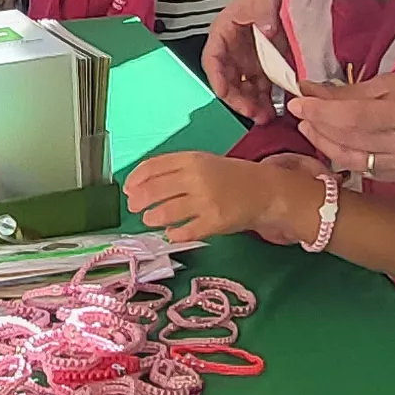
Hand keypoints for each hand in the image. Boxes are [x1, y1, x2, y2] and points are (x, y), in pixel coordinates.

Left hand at [124, 151, 312, 245]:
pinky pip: (184, 232)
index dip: (135, 179)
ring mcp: (206, 201)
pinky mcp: (214, 222)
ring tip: (151, 220)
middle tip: (135, 208)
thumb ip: (175, 169)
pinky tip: (172, 233)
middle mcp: (197, 178)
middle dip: (138, 201)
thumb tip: (139, 185)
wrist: (266, 191)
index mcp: (192, 159)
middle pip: (154, 190)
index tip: (128, 188)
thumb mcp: (203, 163)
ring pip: (165, 212)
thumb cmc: (230, 177)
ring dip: (152, 218)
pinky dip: (173, 234)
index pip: (152, 167)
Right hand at [199, 0, 286, 122]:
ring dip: (255, 104)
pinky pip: (265, 84)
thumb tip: (266, 29)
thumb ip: (265, 10)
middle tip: (255, 115)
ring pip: (246, 87)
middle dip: (239, 100)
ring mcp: (250, 58)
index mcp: (223, 32)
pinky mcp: (267, 62)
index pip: (212, 60)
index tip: (226, 95)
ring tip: (269, 119)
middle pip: (229, 80)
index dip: (217, 79)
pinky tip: (280, 108)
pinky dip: (270, 97)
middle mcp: (233, 49)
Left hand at [288, 67, 394, 186]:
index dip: (320, 112)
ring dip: (324, 144)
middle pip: (348, 141)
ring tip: (309, 126)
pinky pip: (364, 170)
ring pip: (351, 161)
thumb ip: (354, 90)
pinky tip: (331, 143)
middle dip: (317, 126)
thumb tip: (312, 91)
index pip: (353, 118)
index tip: (297, 101)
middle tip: (298, 111)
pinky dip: (342, 156)